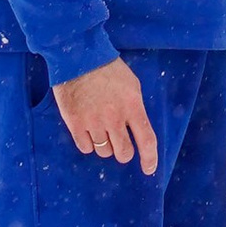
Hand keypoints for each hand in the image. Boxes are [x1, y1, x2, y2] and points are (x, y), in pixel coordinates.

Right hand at [53, 56, 158, 173]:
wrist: (77, 57)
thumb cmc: (107, 69)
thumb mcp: (131, 85)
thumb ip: (135, 109)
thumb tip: (136, 131)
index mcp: (132, 105)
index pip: (147, 140)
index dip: (150, 159)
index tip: (149, 169)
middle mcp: (114, 117)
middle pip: (123, 153)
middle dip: (123, 152)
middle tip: (119, 142)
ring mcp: (94, 122)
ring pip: (104, 151)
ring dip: (104, 144)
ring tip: (99, 126)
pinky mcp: (75, 124)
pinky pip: (85, 148)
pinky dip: (87, 143)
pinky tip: (87, 128)